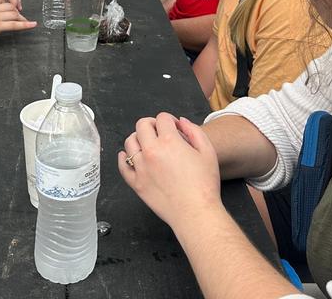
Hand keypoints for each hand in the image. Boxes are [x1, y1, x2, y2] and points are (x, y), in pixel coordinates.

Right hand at [0, 0, 35, 44]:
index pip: (0, 0)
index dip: (7, 5)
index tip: (10, 9)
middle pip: (9, 7)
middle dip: (16, 12)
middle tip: (20, 17)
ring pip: (13, 15)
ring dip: (21, 18)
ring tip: (28, 22)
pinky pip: (15, 25)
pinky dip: (25, 25)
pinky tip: (32, 25)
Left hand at [118, 113, 221, 230]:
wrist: (195, 213)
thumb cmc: (204, 185)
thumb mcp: (208, 151)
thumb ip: (194, 131)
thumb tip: (181, 121)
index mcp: (170, 141)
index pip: (162, 118)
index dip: (170, 120)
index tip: (175, 128)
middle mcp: (152, 151)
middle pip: (142, 125)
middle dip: (152, 124)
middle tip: (160, 132)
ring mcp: (141, 167)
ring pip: (129, 143)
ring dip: (138, 138)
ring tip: (147, 144)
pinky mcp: (136, 183)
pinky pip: (123, 166)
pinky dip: (123, 158)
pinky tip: (128, 156)